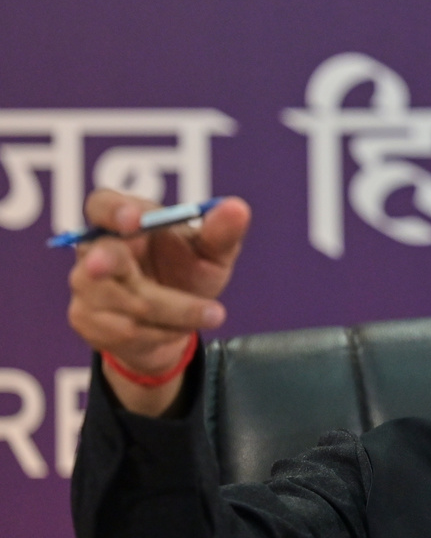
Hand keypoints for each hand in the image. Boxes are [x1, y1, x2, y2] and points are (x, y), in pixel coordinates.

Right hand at [67, 189, 250, 413]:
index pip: (103, 205)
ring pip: (125, 302)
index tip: (135, 220)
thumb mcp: (212, 255)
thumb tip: (237, 208)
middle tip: (108, 267)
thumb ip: (221, 233)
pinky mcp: (87, 320)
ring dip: (175, 311)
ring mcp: (87, 286)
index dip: (113, 211)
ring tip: (213, 314)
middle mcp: (97, 250)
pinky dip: (163, 332)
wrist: (177, 323)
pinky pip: (125, 331)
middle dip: (106, 262)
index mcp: (125, 222)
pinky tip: (179, 329)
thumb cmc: (189, 273)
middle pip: (100, 256)